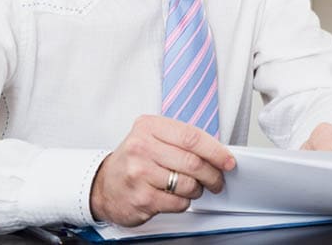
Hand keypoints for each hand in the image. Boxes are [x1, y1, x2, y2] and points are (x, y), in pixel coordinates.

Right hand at [90, 115, 236, 225]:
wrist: (103, 186)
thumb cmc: (134, 160)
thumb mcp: (152, 138)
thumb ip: (181, 140)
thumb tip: (218, 152)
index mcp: (149, 127)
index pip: (192, 137)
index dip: (216, 151)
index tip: (228, 161)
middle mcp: (141, 148)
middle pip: (193, 162)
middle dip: (212, 174)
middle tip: (217, 180)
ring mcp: (140, 174)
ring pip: (188, 184)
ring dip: (198, 190)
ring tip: (193, 188)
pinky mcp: (141, 198)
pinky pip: (178, 203)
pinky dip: (184, 202)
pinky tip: (176, 197)